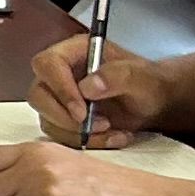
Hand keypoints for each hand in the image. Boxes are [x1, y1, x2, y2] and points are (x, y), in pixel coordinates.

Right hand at [25, 31, 172, 146]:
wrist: (156, 103)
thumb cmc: (149, 83)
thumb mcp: (141, 76)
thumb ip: (118, 76)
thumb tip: (88, 86)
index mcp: (74, 52)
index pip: (48, 65)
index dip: (59, 88)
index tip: (81, 111)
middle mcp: (61, 73)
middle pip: (39, 95)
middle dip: (64, 117)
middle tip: (98, 126)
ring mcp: (59, 98)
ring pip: (48, 120)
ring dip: (78, 133)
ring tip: (112, 131)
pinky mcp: (63, 119)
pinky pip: (60, 136)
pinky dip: (85, 142)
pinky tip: (112, 137)